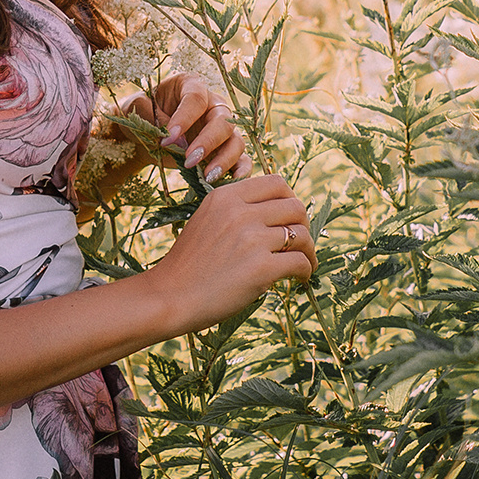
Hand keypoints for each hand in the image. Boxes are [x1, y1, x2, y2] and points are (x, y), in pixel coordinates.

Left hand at [124, 70, 247, 181]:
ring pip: (235, 140)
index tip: (169, 138)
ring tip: (207, 177)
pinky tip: (229, 183)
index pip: (196, 99)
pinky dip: (241, 171)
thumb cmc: (142, 113)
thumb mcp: (136, 108)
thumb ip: (152, 116)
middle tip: (188, 160)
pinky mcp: (224, 150)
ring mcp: (221, 128)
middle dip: (208, 141)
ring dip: (224, 159)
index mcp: (191, 86)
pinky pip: (241, 159)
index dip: (184, 118)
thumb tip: (178, 140)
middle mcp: (212, 105)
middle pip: (223, 120)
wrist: (143, 133)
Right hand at [146, 174, 315, 330]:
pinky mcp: (261, 268)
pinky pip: (299, 262)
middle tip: (302, 241)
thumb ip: (235, 210)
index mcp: (226, 196)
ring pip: (301, 235)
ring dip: (309, 250)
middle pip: (295, 206)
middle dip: (304, 224)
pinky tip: (301, 278)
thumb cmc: (188, 264)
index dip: (291, 199)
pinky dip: (306, 270)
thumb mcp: (206, 220)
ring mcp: (252, 239)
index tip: (291, 217)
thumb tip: (274, 211)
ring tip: (306, 262)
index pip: (277, 183)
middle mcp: (240, 212)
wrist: (169, 296)